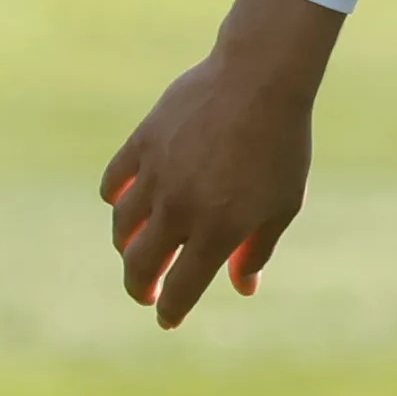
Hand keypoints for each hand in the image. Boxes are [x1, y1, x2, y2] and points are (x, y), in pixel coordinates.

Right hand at [98, 0, 343, 327]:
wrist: (261, 78)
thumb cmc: (281, 144)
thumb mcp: (283, 202)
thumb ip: (257, 249)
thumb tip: (243, 288)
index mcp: (218, 229)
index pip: (181, 289)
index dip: (172, 311)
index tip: (169, 318)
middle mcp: (180, 208)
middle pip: (140, 266)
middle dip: (141, 287)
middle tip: (147, 291)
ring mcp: (156, 175)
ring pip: (122, 228)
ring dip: (128, 246)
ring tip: (141, 247)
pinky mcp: (141, 144)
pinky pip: (112, 183)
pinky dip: (115, 198)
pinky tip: (127, 202)